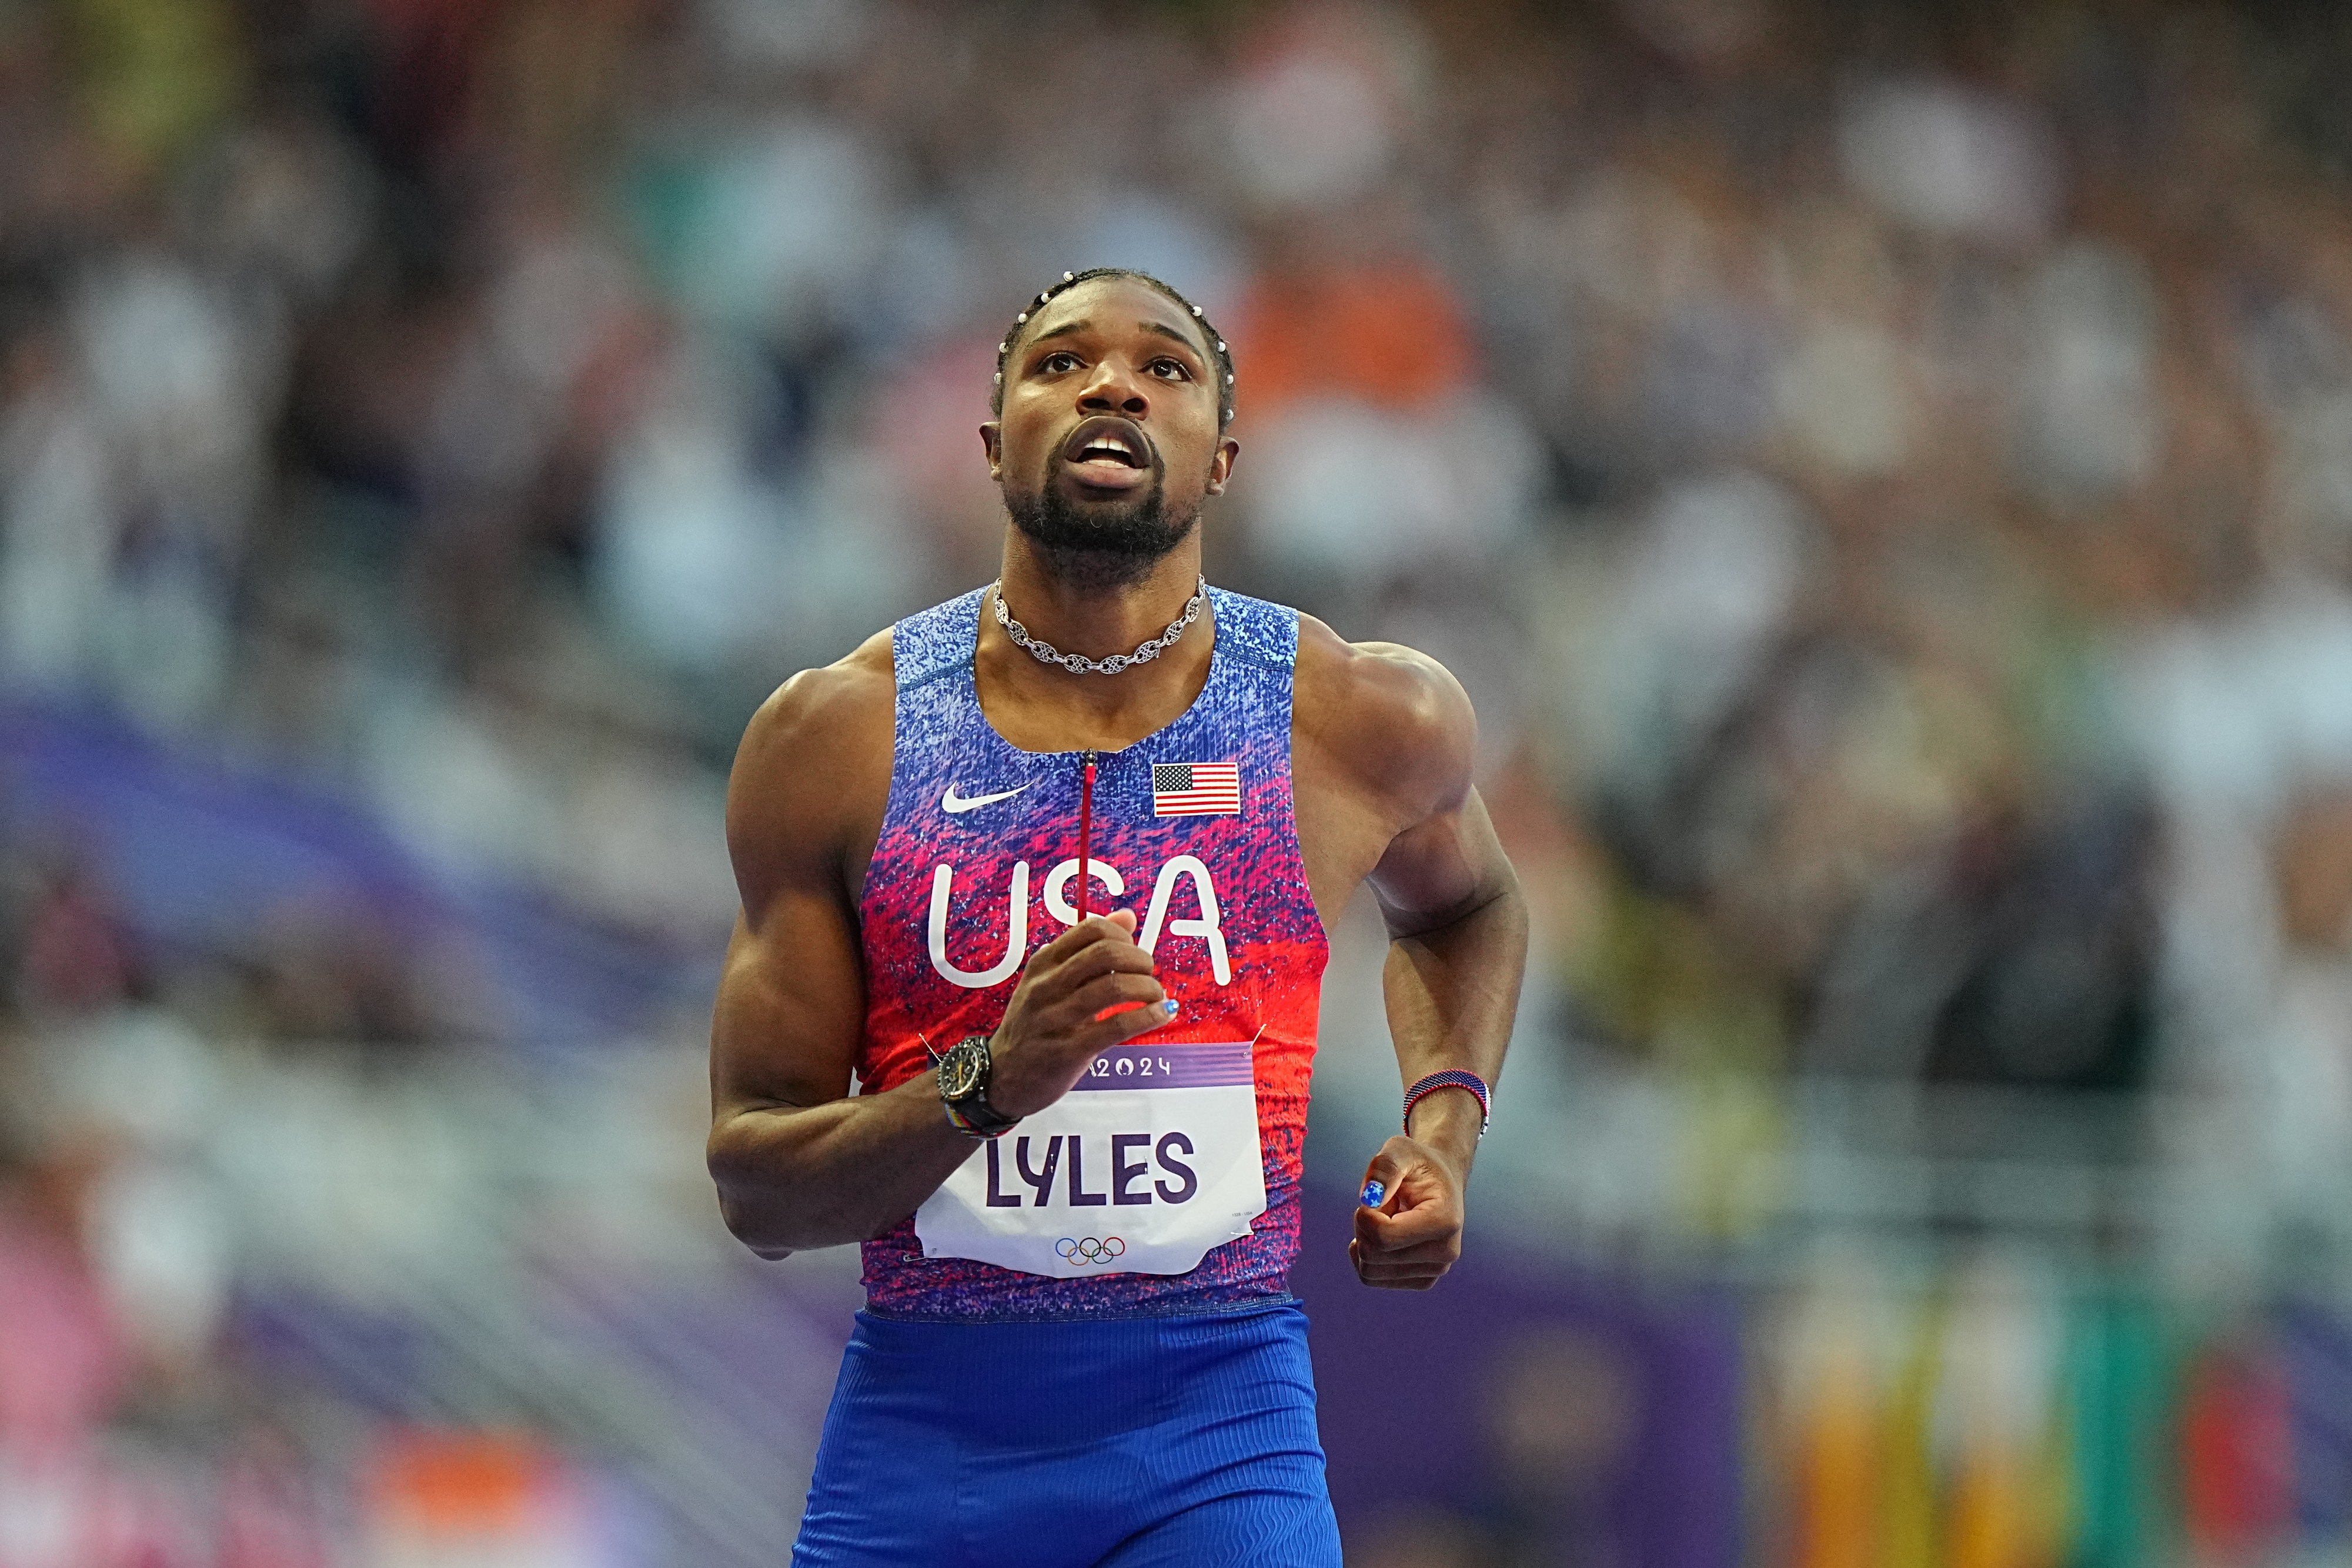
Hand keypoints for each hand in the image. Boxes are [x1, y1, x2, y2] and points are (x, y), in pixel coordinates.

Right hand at [985, 909, 1170, 1117]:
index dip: (1123, 936)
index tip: (1132, 952)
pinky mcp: (1068, 1051)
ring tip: (1156, 996)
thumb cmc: (1034, 1026)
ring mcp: (1055, 1019)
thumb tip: (1127, 917)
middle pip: (1105, 953)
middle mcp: (1046, 986)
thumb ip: (1086, 950)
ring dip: (1147, 988)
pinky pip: (1117, 1026)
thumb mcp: (1050, 981)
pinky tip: (1161, 1014)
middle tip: (1148, 973)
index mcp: (1043, 963)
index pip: (1091, 929)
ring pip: (1113, 988)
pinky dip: (1148, 1016)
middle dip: (1140, 960)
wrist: (1001, 1078)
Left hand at [1350, 1135, 1464, 1289]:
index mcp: (1445, 1221)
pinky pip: (1371, 1278)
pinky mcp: (1421, 1281)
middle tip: (1383, 1205)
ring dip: (1366, 1241)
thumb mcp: (1400, 1150)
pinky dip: (1367, 1257)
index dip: (1364, 1215)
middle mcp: (1445, 1253)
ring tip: (1389, 1219)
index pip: (1383, 1237)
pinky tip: (1383, 1236)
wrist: (1441, 1183)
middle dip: (1364, 1226)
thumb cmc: (1419, 1165)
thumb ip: (1384, 1168)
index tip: (1375, 1195)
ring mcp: (1435, 1271)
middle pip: (1372, 1256)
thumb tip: (1369, 1198)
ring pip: (1369, 1271)